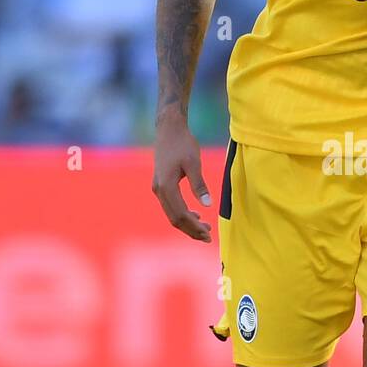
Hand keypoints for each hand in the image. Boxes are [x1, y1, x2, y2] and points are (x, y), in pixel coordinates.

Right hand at [152, 111, 212, 241]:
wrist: (168, 129)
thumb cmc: (183, 143)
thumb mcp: (194, 162)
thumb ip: (199, 184)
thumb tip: (208, 205)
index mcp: (166, 186)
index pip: (180, 214)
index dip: (194, 226)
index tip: (208, 233)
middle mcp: (159, 190)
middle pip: (174, 218)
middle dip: (191, 230)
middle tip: (208, 237)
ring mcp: (158, 188)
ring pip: (172, 214)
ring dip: (188, 223)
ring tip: (205, 229)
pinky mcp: (161, 185)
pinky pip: (171, 206)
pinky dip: (183, 214)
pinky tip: (196, 215)